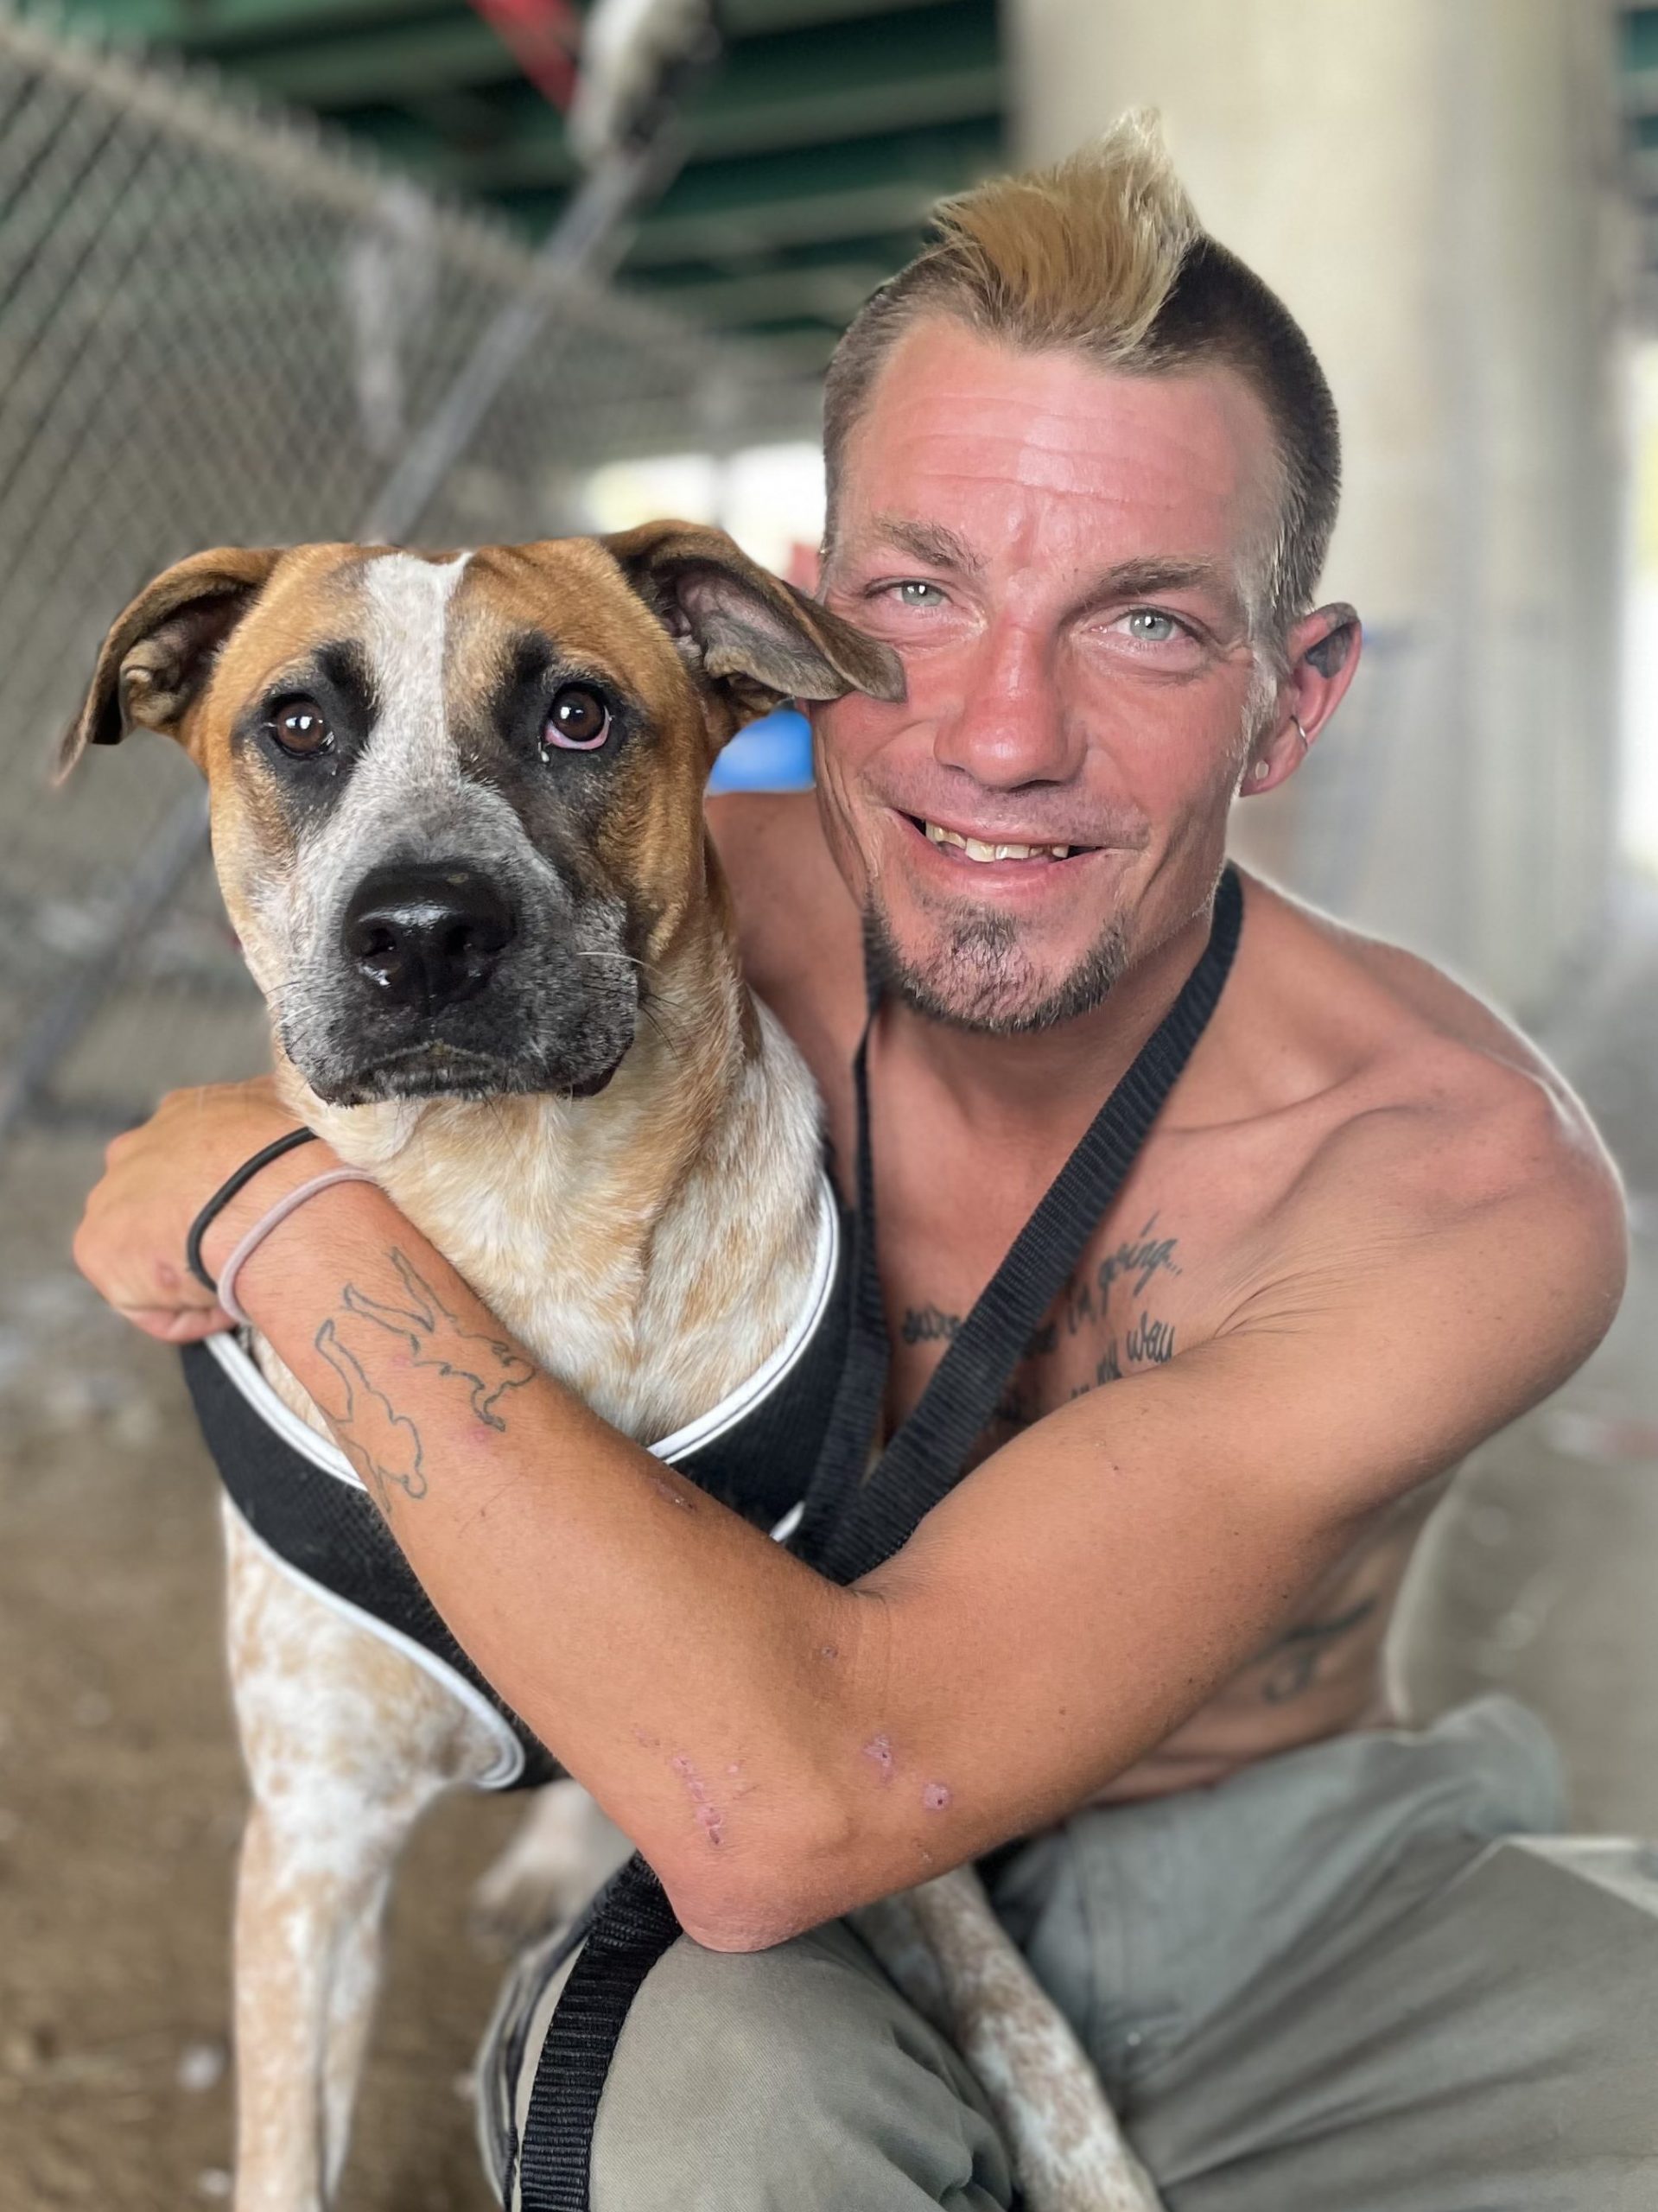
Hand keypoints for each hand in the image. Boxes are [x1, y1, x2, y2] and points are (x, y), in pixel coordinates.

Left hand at [73, 1078, 328, 1341]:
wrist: (271, 1197)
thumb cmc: (299, 1160)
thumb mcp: (302, 1116)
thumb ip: (286, 1121)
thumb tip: (310, 1125)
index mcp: (185, 1113)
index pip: (198, 1159)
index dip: (231, 1198)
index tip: (260, 1221)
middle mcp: (136, 1148)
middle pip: (162, 1203)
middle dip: (199, 1231)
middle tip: (247, 1254)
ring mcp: (109, 1198)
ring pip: (152, 1252)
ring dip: (191, 1271)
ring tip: (242, 1284)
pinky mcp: (98, 1250)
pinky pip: (147, 1299)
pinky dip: (187, 1312)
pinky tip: (227, 1307)